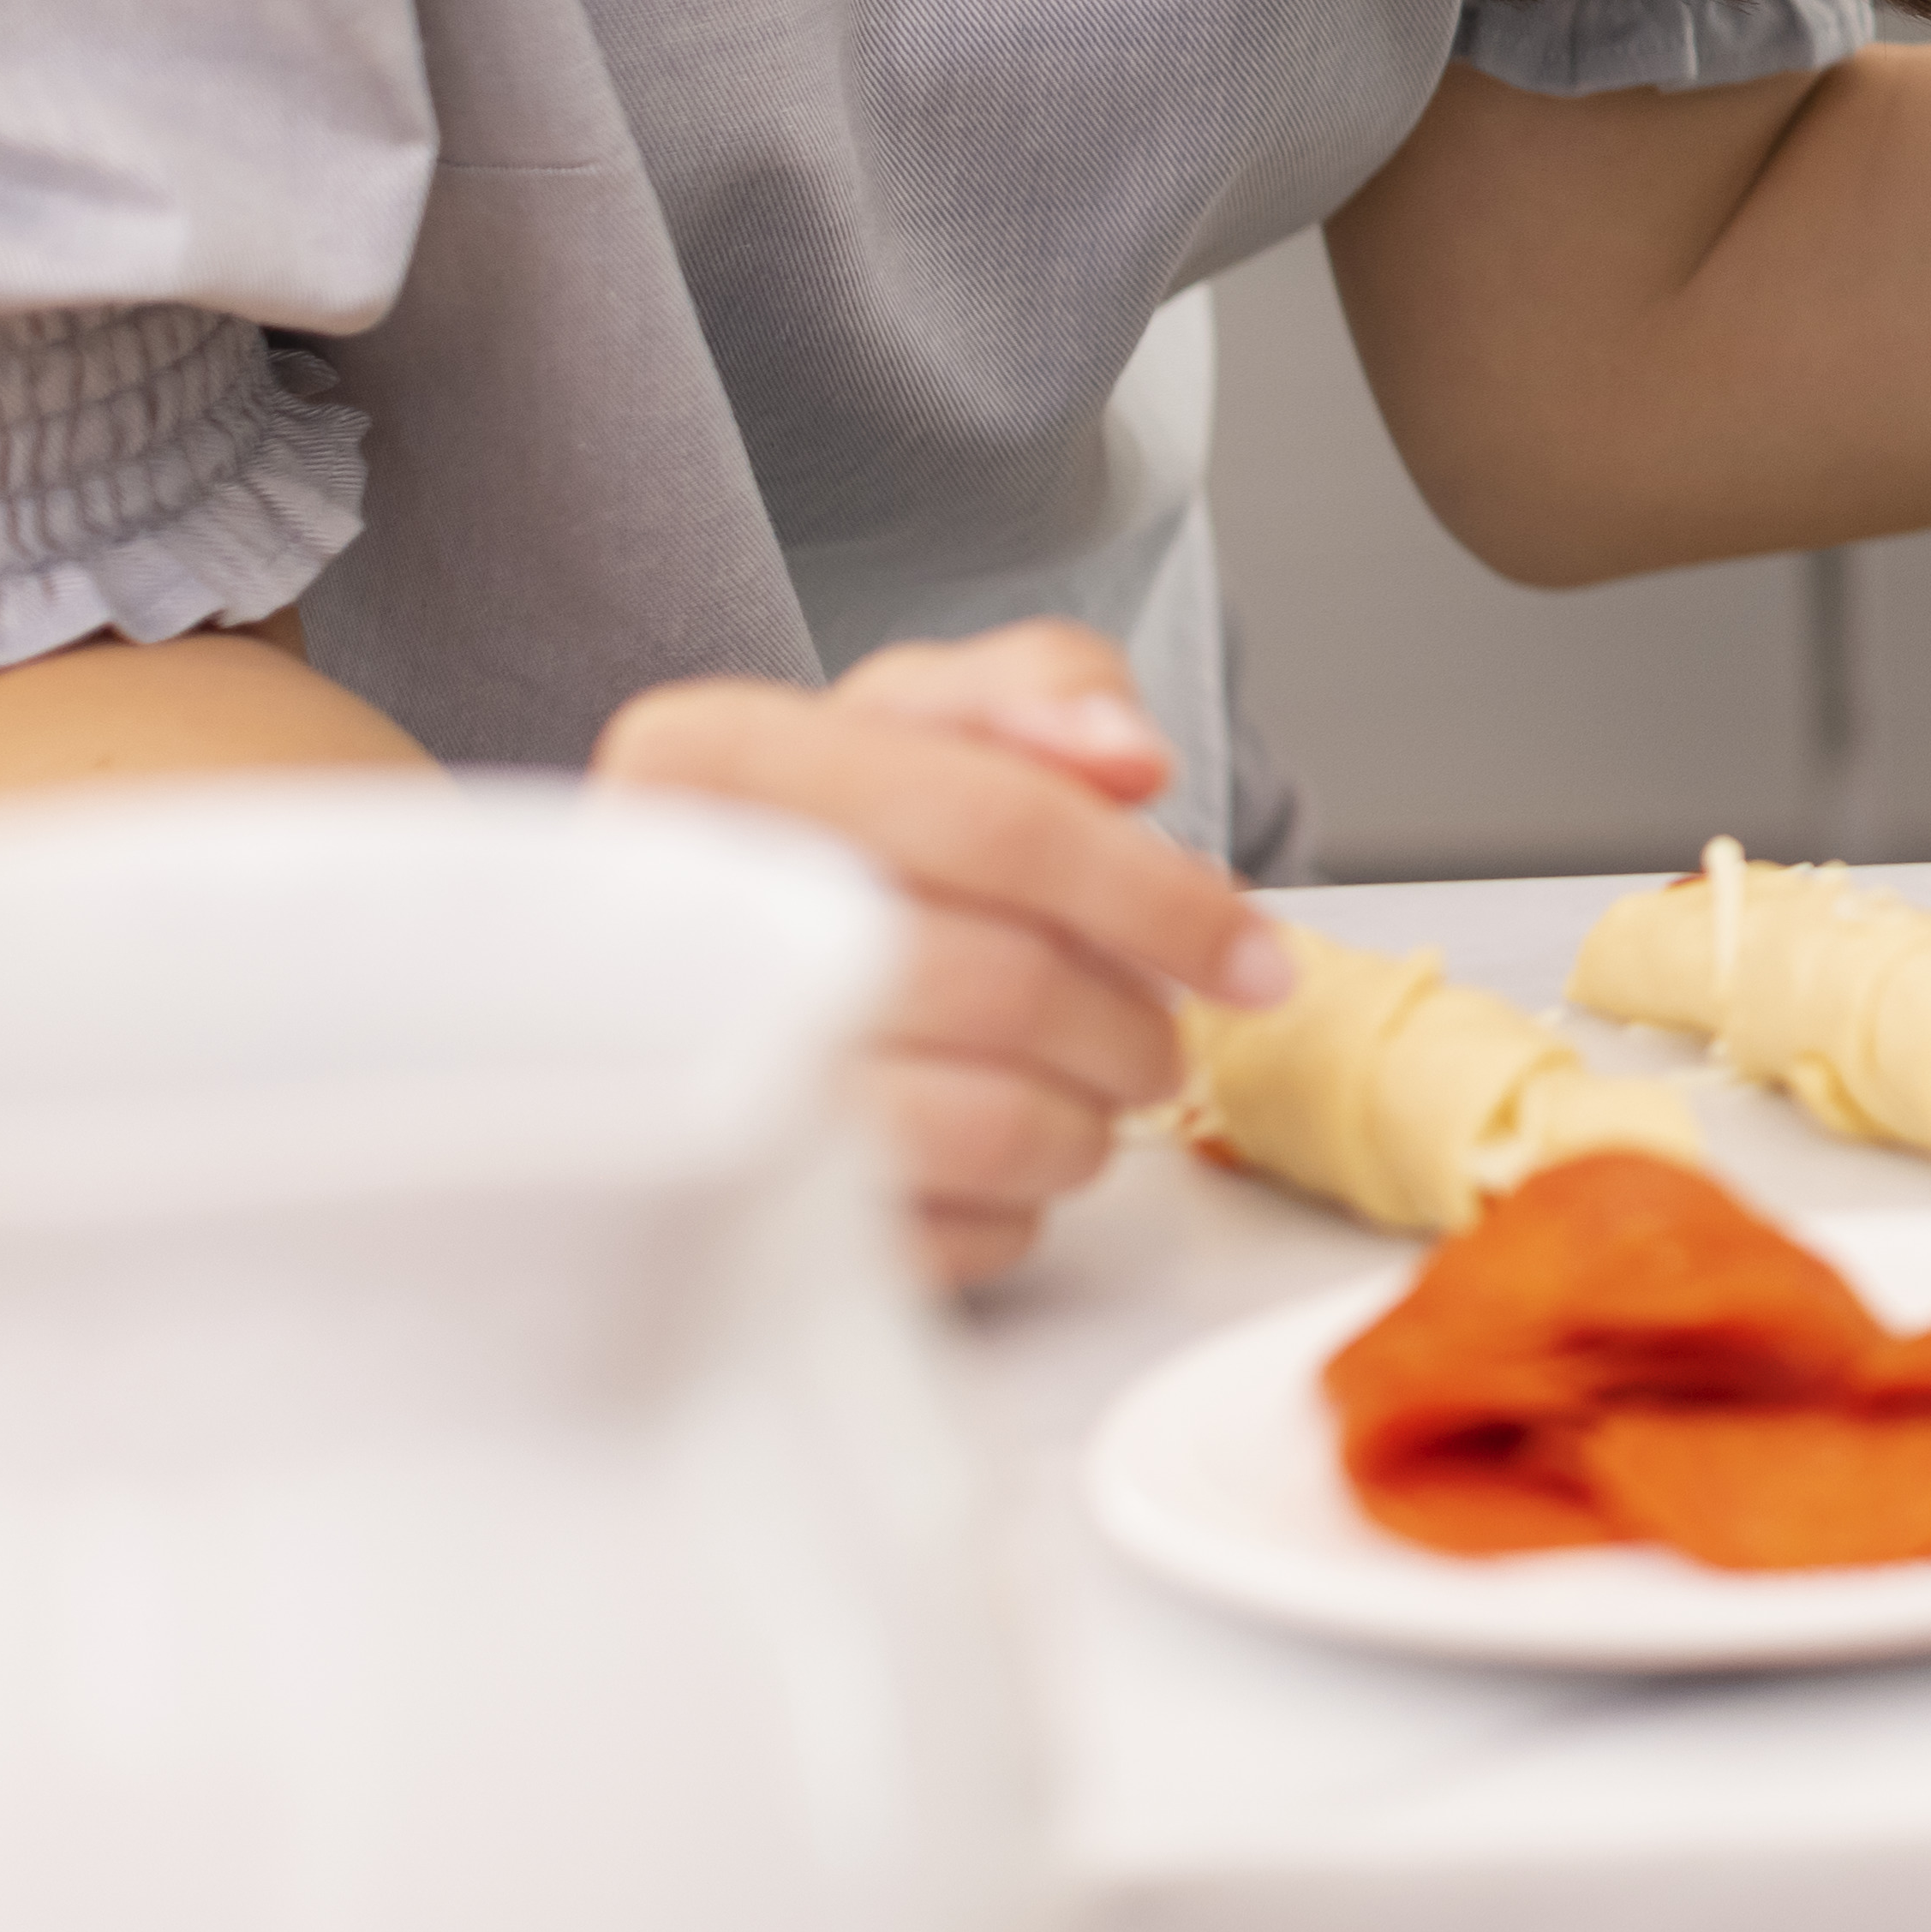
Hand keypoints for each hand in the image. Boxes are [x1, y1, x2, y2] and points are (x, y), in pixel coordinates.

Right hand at [591, 620, 1289, 1288]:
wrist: (717, 951)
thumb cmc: (844, 826)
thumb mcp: (934, 714)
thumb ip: (1043, 692)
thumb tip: (1126, 760)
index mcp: (710, 764)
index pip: (995, 826)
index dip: (1156, 893)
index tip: (1257, 958)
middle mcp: (673, 926)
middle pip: (1005, 983)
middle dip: (1131, 1019)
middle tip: (1159, 1033)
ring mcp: (684, 1089)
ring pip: (987, 1124)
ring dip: (1090, 1115)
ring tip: (1091, 1083)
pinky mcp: (723, 1221)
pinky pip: (946, 1239)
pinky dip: (1019, 1201)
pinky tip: (1002, 1151)